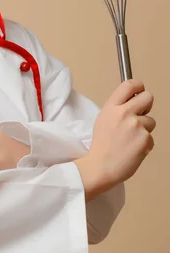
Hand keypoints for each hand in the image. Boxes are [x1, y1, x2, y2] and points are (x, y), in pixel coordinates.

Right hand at [74, 79, 155, 200]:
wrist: (101, 166)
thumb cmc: (101, 146)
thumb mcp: (103, 120)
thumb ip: (117, 110)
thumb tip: (132, 103)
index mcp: (112, 107)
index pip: (129, 85)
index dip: (138, 85)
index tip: (139, 89)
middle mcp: (124, 113)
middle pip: (147, 97)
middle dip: (147, 104)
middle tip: (140, 114)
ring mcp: (136, 126)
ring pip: (151, 121)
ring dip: (144, 129)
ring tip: (130, 140)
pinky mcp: (145, 139)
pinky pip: (150, 138)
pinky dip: (144, 144)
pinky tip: (132, 150)